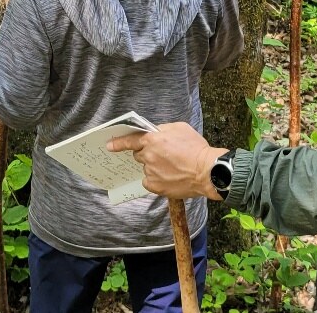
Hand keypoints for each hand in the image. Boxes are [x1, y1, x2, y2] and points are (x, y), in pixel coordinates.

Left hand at [106, 122, 227, 200]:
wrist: (207, 172)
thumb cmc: (196, 149)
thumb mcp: (180, 128)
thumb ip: (163, 130)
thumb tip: (155, 132)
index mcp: (153, 140)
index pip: (130, 140)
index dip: (118, 142)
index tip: (109, 145)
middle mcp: (148, 156)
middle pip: (139, 155)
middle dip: (148, 154)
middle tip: (164, 155)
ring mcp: (151, 172)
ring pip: (147, 168)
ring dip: (155, 167)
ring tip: (173, 167)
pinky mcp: (155, 186)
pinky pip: (150, 181)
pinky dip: (157, 179)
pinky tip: (170, 177)